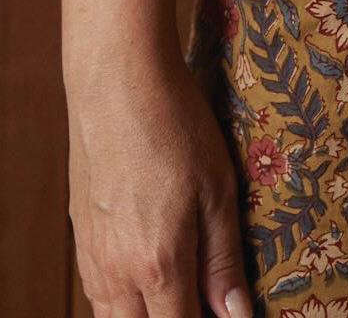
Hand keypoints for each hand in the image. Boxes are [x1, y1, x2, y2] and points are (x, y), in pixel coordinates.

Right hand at [66, 50, 251, 317]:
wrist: (118, 84)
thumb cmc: (176, 128)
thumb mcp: (218, 190)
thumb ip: (224, 260)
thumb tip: (236, 316)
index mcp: (157, 264)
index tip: (225, 313)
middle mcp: (116, 271)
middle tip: (202, 298)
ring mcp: (92, 256)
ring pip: (114, 317)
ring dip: (146, 313)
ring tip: (180, 287)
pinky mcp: (81, 237)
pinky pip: (98, 291)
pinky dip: (123, 298)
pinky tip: (147, 272)